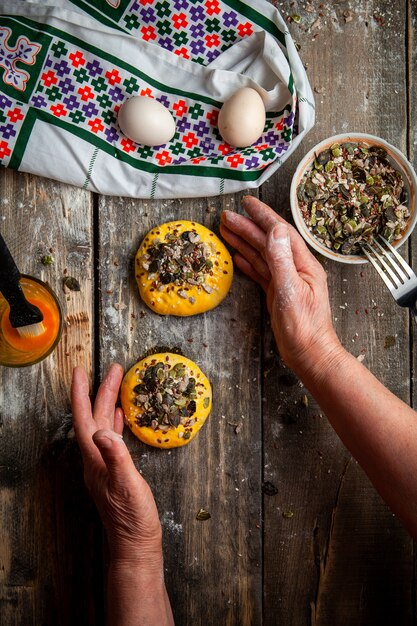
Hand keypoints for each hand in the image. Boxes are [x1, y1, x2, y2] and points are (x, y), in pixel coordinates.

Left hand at [71, 364, 161, 569]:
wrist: (135, 544)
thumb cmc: (132, 518)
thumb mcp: (127, 485)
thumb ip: (116, 457)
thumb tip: (103, 430)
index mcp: (95, 459)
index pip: (83, 420)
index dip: (81, 395)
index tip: (80, 372)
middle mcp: (95, 459)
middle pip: (94, 418)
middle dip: (100, 392)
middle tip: (112, 369)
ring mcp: (104, 465)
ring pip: (102, 426)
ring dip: (107, 404)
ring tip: (116, 385)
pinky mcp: (115, 471)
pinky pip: (112, 438)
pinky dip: (115, 423)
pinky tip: (120, 418)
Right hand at [220, 196, 343, 377]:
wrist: (309, 353)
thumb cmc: (304, 327)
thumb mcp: (291, 290)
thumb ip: (281, 260)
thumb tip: (275, 230)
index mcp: (303, 264)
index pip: (281, 232)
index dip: (263, 216)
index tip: (247, 204)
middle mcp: (295, 268)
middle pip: (268, 241)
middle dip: (248, 227)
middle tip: (226, 217)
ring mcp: (286, 281)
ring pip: (262, 255)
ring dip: (244, 242)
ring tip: (226, 231)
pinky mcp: (278, 293)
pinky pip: (261, 272)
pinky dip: (248, 263)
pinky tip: (237, 256)